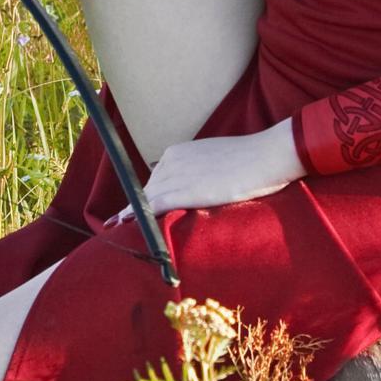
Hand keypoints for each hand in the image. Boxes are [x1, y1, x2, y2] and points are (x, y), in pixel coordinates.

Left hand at [103, 121, 305, 226]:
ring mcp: (175, 176)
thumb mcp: (214, 160)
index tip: (129, 208)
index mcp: (178, 152)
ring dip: (131, 214)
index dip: (143, 195)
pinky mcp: (183, 192)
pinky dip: (139, 218)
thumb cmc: (248, 159)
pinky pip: (153, 207)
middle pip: (147, 189)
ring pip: (146, 199)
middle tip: (117, 222)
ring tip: (118, 228)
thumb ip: (198, 172)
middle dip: (132, 206)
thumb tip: (195, 187)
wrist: (263, 157)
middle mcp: (171, 161)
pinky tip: (129, 228)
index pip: (155, 178)